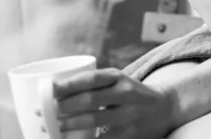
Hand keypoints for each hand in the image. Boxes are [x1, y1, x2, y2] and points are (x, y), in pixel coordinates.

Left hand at [46, 68, 176, 138]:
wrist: (165, 107)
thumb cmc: (132, 94)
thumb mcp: (119, 81)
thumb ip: (96, 85)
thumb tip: (57, 93)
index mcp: (120, 77)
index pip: (91, 79)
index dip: (68, 84)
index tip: (49, 90)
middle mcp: (125, 93)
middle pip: (89, 100)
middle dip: (64, 107)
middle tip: (45, 113)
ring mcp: (128, 115)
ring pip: (94, 121)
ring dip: (70, 125)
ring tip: (55, 128)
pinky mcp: (129, 135)